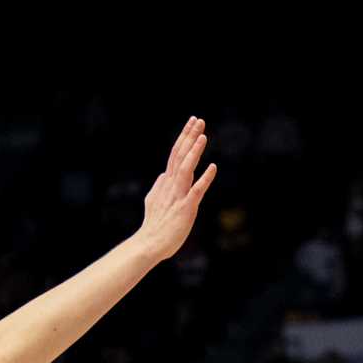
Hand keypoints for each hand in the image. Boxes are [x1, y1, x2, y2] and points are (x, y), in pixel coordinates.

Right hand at [132, 116, 217, 262]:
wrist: (150, 243)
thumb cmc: (155, 225)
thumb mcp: (153, 200)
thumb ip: (159, 186)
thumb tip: (163, 174)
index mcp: (166, 181)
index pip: (175, 154)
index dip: (184, 138)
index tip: (192, 124)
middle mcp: (171, 184)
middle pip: (180, 155)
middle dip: (189, 136)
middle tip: (198, 120)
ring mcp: (178, 195)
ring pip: (186, 168)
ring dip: (194, 151)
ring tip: (203, 136)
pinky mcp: (186, 207)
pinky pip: (197, 190)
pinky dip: (205, 178)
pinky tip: (213, 167)